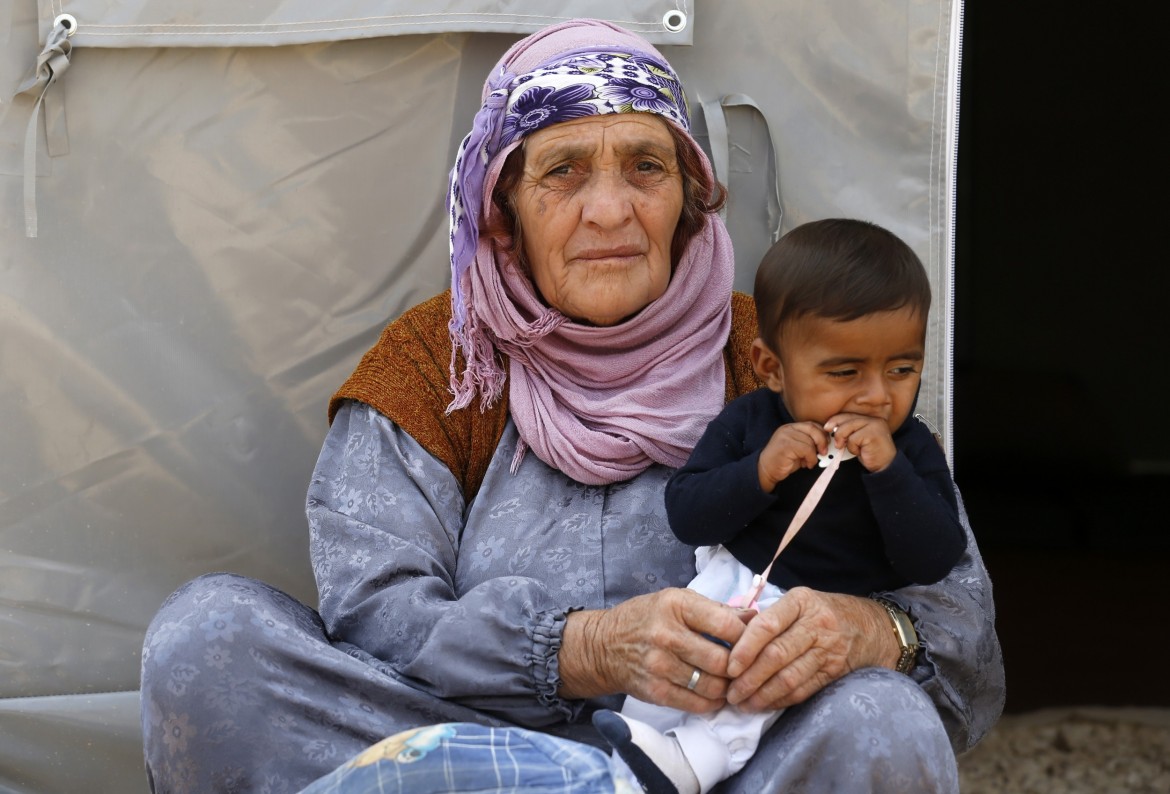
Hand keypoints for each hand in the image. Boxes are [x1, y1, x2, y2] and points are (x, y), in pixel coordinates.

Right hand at [559, 588, 753, 712]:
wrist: (604, 646)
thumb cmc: (647, 618)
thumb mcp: (677, 601)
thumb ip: (716, 609)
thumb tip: (754, 618)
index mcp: (675, 605)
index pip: (725, 624)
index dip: (747, 637)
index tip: (752, 643)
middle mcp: (666, 635)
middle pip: (721, 660)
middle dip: (739, 667)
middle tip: (744, 668)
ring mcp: (659, 666)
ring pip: (712, 685)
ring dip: (728, 687)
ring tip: (731, 682)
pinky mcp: (655, 691)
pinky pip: (697, 704)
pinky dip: (713, 702)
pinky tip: (715, 694)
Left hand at [724, 587, 898, 711]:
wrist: (872, 627)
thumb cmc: (823, 612)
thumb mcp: (799, 602)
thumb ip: (770, 617)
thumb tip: (731, 640)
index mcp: (801, 601)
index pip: (767, 625)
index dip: (745, 648)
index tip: (729, 667)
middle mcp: (816, 624)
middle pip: (776, 655)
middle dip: (749, 678)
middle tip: (731, 693)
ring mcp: (829, 650)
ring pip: (789, 677)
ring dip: (762, 695)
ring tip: (743, 704)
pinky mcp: (835, 672)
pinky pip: (803, 690)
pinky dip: (781, 700)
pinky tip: (765, 704)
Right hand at [757, 421, 829, 491]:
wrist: (766, 470)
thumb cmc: (783, 461)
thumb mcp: (798, 449)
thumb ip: (809, 442)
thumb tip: (827, 443)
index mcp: (791, 427)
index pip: (812, 424)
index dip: (822, 433)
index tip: (827, 444)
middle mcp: (788, 428)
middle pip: (813, 429)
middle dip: (822, 441)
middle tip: (824, 452)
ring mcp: (786, 435)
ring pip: (810, 441)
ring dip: (815, 454)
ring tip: (810, 462)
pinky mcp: (786, 445)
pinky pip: (807, 450)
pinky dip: (811, 459)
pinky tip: (807, 465)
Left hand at [824, 413, 896, 472]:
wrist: (885, 466)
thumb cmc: (869, 453)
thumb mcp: (857, 439)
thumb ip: (848, 431)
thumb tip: (830, 427)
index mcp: (869, 418)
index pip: (848, 415)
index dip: (835, 420)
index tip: (827, 427)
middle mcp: (873, 419)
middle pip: (846, 419)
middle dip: (837, 432)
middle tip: (837, 444)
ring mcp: (874, 425)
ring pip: (847, 429)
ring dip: (846, 442)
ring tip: (854, 449)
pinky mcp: (872, 433)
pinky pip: (852, 439)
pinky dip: (853, 448)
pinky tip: (861, 452)